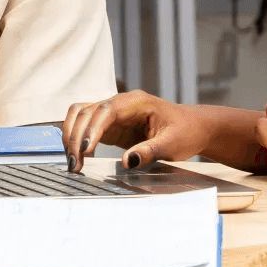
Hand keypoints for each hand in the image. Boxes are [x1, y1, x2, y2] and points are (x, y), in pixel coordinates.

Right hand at [62, 90, 213, 172]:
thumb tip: (127, 161)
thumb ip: (149, 151)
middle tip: (75, 164)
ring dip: (72, 135)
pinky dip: (78, 138)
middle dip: (76, 136)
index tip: (86, 149)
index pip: (106, 110)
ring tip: (72, 161)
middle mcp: (121, 103)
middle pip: (87, 111)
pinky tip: (76, 154)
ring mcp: (114, 112)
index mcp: (136, 102)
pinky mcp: (111, 124)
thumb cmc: (186, 131)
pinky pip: (87, 125)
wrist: (194, 127)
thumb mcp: (173, 144)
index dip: (92, 128)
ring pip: (81, 115)